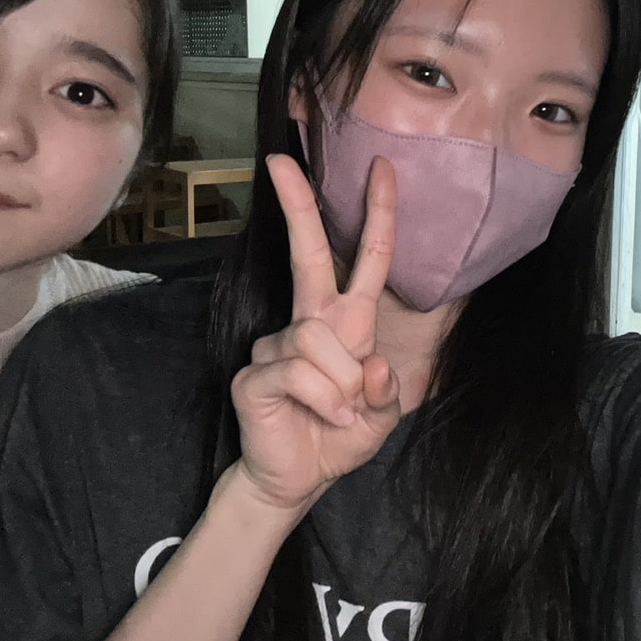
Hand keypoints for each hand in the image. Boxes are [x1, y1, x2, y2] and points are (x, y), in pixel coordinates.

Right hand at [229, 154, 401, 511]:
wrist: (298, 480)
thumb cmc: (339, 437)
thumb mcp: (381, 418)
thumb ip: (386, 392)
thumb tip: (372, 364)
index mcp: (347, 323)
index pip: (367, 260)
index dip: (377, 215)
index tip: (383, 168)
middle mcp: (309, 323)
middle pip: (306, 256)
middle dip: (297, 206)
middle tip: (280, 161)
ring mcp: (277, 345)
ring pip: (319, 342)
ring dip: (342, 385)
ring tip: (337, 412)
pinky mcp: (255, 374)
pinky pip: (299, 374)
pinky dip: (324, 401)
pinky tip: (323, 419)